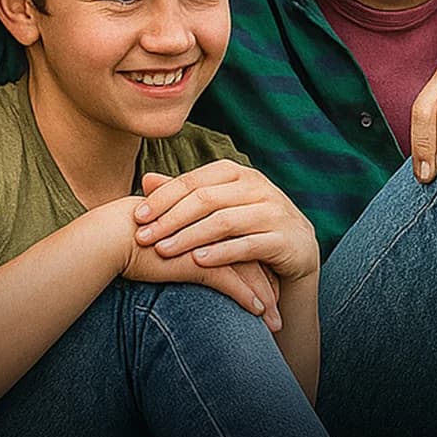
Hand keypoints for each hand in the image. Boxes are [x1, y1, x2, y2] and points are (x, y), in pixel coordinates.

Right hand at [95, 196, 281, 327]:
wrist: (113, 237)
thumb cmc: (136, 240)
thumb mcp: (171, 239)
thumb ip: (189, 241)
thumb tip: (200, 255)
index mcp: (213, 219)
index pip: (248, 242)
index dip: (261, 266)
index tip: (272, 286)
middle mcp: (218, 227)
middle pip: (256, 256)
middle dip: (271, 285)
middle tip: (282, 306)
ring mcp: (211, 243)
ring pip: (251, 273)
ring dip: (266, 300)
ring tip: (276, 323)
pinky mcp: (200, 260)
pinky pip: (232, 283)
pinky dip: (248, 299)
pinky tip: (258, 313)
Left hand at [133, 163, 318, 302]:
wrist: (298, 251)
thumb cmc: (251, 228)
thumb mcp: (220, 208)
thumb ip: (187, 195)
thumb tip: (147, 178)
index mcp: (240, 174)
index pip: (195, 181)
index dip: (164, 198)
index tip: (137, 217)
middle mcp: (259, 187)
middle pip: (206, 199)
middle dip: (170, 219)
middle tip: (143, 237)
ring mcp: (275, 212)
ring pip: (225, 221)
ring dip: (189, 237)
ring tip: (162, 251)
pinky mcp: (286, 239)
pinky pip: (249, 245)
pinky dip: (221, 253)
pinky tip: (197, 262)